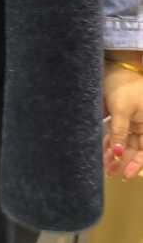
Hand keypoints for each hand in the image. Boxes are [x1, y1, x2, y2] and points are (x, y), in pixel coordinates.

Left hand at [104, 61, 142, 179]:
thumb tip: (119, 154)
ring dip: (115, 155)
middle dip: (123, 162)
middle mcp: (142, 125)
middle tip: (111, 173)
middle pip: (135, 149)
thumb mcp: (122, 110)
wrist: (115, 67)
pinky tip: (104, 153)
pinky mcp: (121, 117)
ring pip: (125, 143)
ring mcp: (132, 121)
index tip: (126, 175)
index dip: (137, 164)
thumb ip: (120, 132)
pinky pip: (117, 134)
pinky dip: (111, 143)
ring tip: (105, 167)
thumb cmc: (123, 86)